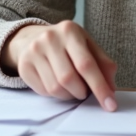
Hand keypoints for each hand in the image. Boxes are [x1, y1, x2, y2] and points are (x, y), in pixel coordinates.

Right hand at [2, 21, 118, 109]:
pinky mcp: (24, 66)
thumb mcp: (87, 46)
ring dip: (69, 95)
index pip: (86, 64)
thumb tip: (111, 88)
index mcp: (70, 31)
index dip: (100, 87)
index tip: (110, 105)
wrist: (32, 38)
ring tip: (72, 87)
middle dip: (82, 92)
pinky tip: (57, 84)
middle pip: (69, 78)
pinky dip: (56, 95)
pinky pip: (44, 91)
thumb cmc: (66, 44)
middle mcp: (49, 39)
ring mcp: (34, 52)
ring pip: (55, 88)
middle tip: (85, 91)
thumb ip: (103, 64)